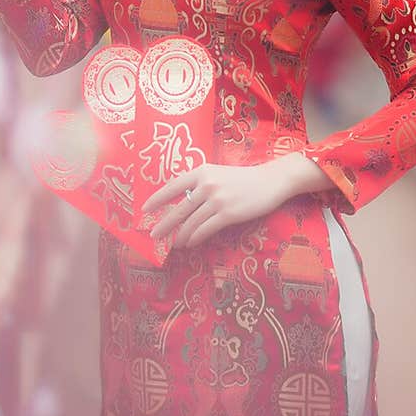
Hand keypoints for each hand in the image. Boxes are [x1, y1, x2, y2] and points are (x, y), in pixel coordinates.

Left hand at [143, 160, 290, 250]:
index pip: (172, 186)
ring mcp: (217, 199)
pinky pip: (205, 229)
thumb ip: (201, 184)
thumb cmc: (243, 178)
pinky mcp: (228, 214)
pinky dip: (194, 238)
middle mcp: (206, 184)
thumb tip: (182, 202)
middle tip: (152, 235)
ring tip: (173, 244)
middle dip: (163, 224)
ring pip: (190, 222)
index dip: (157, 199)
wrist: (270, 181)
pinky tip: (190, 243)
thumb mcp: (219, 173)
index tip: (145, 210)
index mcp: (202, 171)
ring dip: (180, 236)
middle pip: (178, 208)